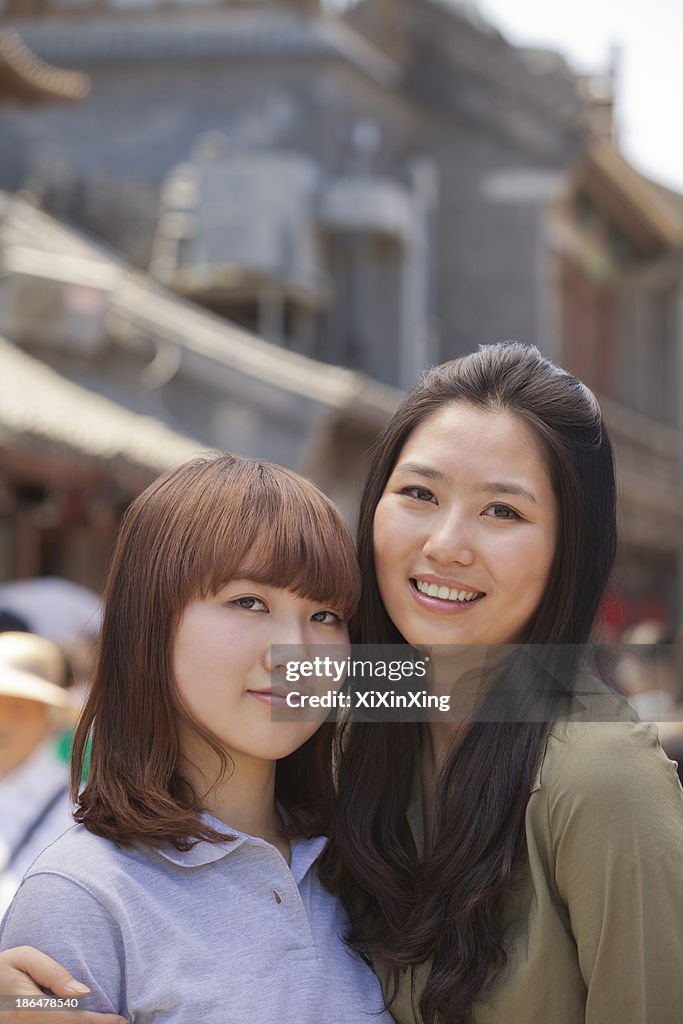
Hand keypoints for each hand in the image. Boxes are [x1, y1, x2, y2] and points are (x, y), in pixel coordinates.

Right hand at [0, 947, 125, 1023]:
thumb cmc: (3, 967)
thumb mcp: (24, 958)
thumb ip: (54, 972)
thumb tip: (83, 991)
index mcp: (30, 1010)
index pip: (74, 1020)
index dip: (100, 1023)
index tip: (121, 1021)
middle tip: (119, 1023)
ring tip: (106, 1021)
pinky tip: (81, 1018)